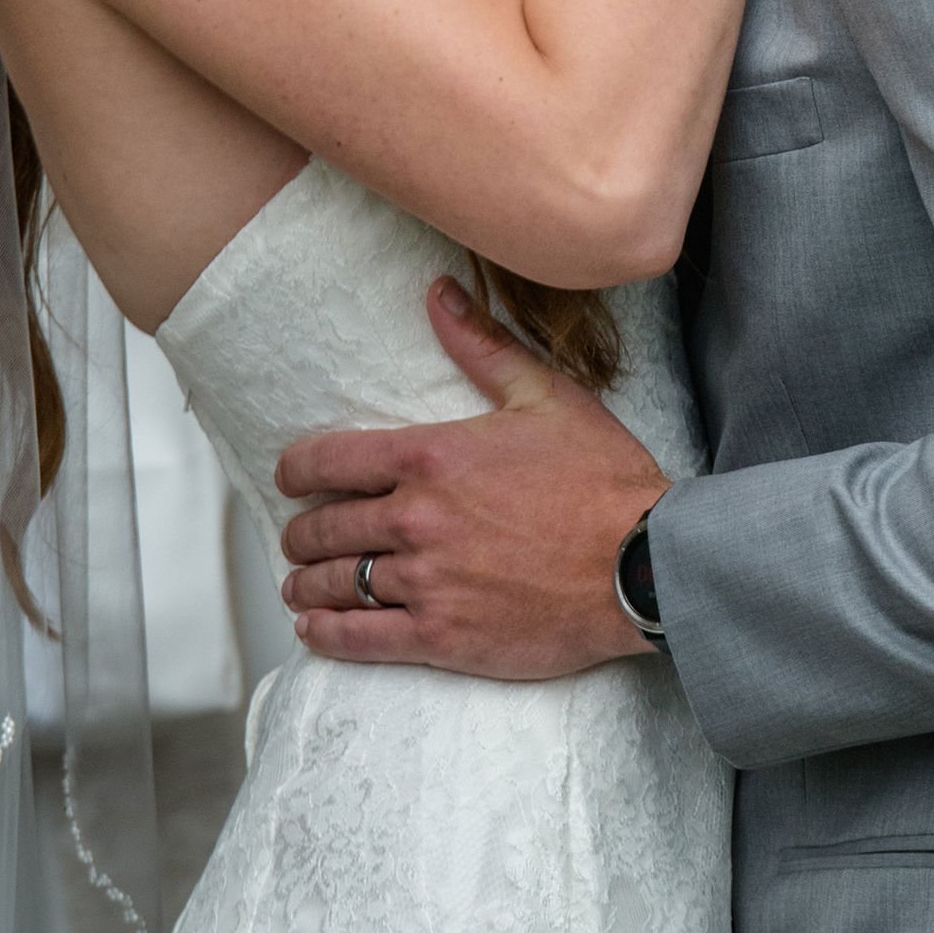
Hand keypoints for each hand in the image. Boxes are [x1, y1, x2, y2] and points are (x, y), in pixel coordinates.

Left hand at [277, 282, 670, 679]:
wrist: (644, 564)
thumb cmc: (602, 479)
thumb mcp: (547, 397)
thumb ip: (483, 347)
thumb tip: (439, 294)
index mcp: (430, 456)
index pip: (330, 460)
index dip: (297, 470)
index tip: (289, 479)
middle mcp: (416, 517)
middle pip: (326, 526)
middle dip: (303, 533)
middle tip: (300, 539)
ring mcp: (426, 581)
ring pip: (337, 582)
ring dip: (308, 584)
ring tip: (300, 587)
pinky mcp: (443, 636)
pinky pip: (361, 638)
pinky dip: (327, 634)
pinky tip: (313, 629)